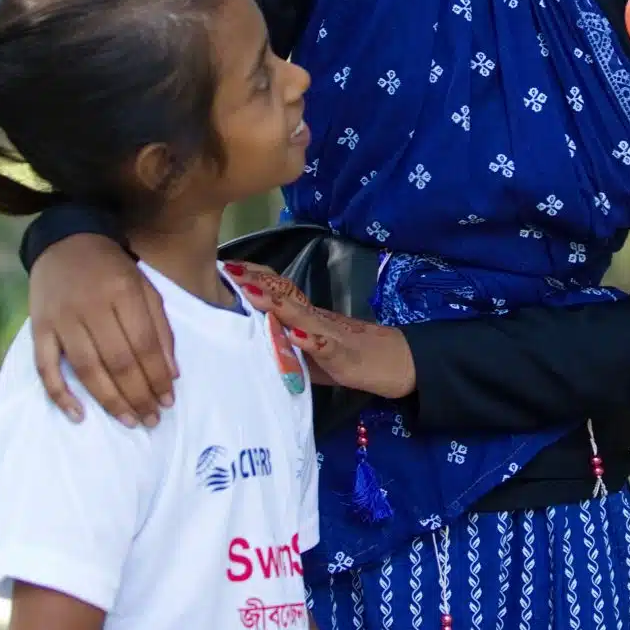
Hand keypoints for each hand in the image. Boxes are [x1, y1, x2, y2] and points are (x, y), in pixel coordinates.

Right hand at [29, 234, 177, 426]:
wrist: (65, 242)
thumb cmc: (113, 269)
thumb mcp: (145, 288)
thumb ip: (160, 328)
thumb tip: (172, 374)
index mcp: (124, 292)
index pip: (144, 345)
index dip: (158, 377)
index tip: (168, 401)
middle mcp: (92, 307)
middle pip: (118, 361)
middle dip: (139, 396)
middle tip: (152, 420)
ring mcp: (62, 319)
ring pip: (87, 369)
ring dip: (110, 401)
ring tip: (130, 422)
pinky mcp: (39, 328)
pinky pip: (46, 367)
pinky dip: (60, 394)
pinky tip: (78, 415)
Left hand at [223, 264, 417, 399]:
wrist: (403, 363)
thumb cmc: (357, 358)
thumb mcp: (316, 355)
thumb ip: (291, 346)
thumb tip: (258, 340)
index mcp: (309, 319)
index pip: (279, 293)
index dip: (255, 278)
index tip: (226, 266)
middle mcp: (318, 319)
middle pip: (285, 297)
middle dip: (256, 284)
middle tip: (227, 269)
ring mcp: (333, 335)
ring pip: (302, 317)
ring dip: (275, 305)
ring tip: (250, 293)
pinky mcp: (346, 356)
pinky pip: (327, 347)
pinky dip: (310, 340)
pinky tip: (295, 334)